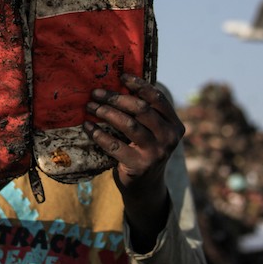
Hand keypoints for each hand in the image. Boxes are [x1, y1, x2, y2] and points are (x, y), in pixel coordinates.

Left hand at [83, 74, 184, 250]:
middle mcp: (169, 138)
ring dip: (106, 112)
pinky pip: (115, 145)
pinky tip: (88, 126)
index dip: (139, 85)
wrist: (145, 186)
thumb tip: (119, 83)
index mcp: (174, 124)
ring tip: (90, 106)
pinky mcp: (139, 165)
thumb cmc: (144, 150)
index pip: (157, 98)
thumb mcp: (152, 131)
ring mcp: (156, 153)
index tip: (121, 77)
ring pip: (128, 124)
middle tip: (96, 93)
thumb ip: (145, 112)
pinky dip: (99, 134)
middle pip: (141, 109)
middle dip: (116, 98)